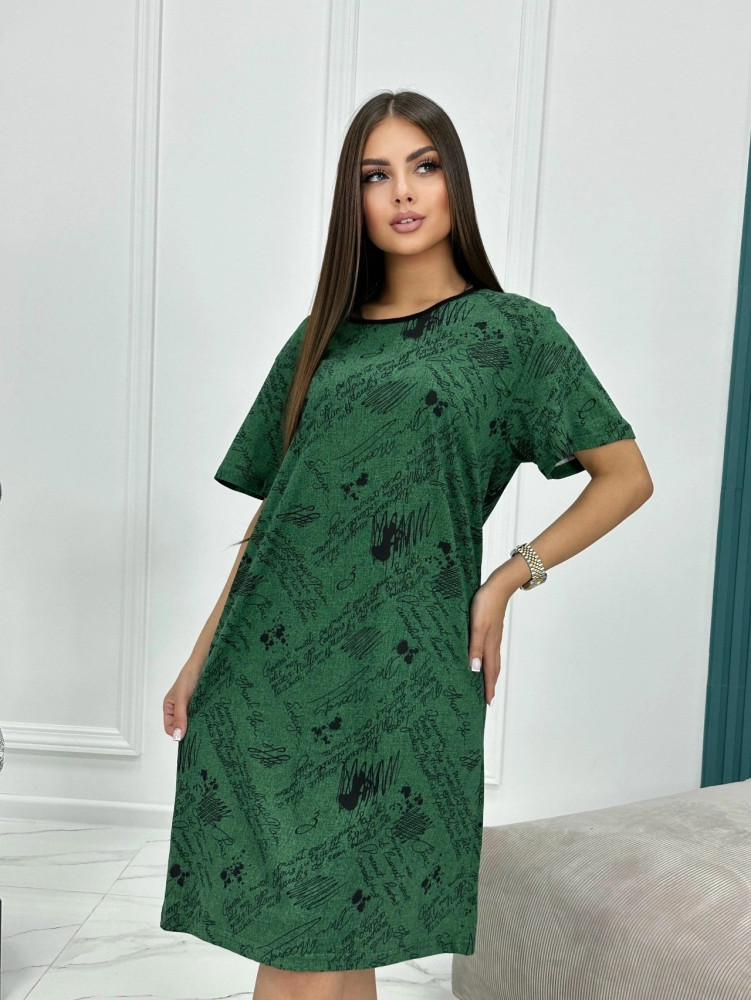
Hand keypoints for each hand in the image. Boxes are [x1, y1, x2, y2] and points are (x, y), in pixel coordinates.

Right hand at [162, 666, 200, 739]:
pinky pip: (202, 715)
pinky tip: (209, 717)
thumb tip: (178, 735)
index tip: (187, 735)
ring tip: (205, 723)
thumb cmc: (188, 675)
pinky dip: (205, 717)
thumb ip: (179, 716)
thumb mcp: (181, 697)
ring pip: (193, 722)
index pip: (170, 728)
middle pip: (182, 726)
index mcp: (169, 707)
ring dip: (198, 723)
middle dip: (189, 729)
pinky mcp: (202, 704)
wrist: (204, 663)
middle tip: (198, 731)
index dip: (177, 733)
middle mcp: (179, 709)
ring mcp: (191, 707)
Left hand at [468, 573, 514, 705]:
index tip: (488, 703)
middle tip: (489, 699)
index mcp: (489, 645)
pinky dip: (489, 660)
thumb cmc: (486, 603)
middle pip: (494, 669)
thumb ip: (475, 647)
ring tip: (487, 683)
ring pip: (493, 660)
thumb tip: (474, 669)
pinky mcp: (492, 629)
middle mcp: (493, 643)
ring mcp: (494, 636)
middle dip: (491, 684)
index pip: (489, 672)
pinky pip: (491, 650)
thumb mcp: (476, 625)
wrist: (498, 586)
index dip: (488, 688)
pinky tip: (484, 657)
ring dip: (491, 673)